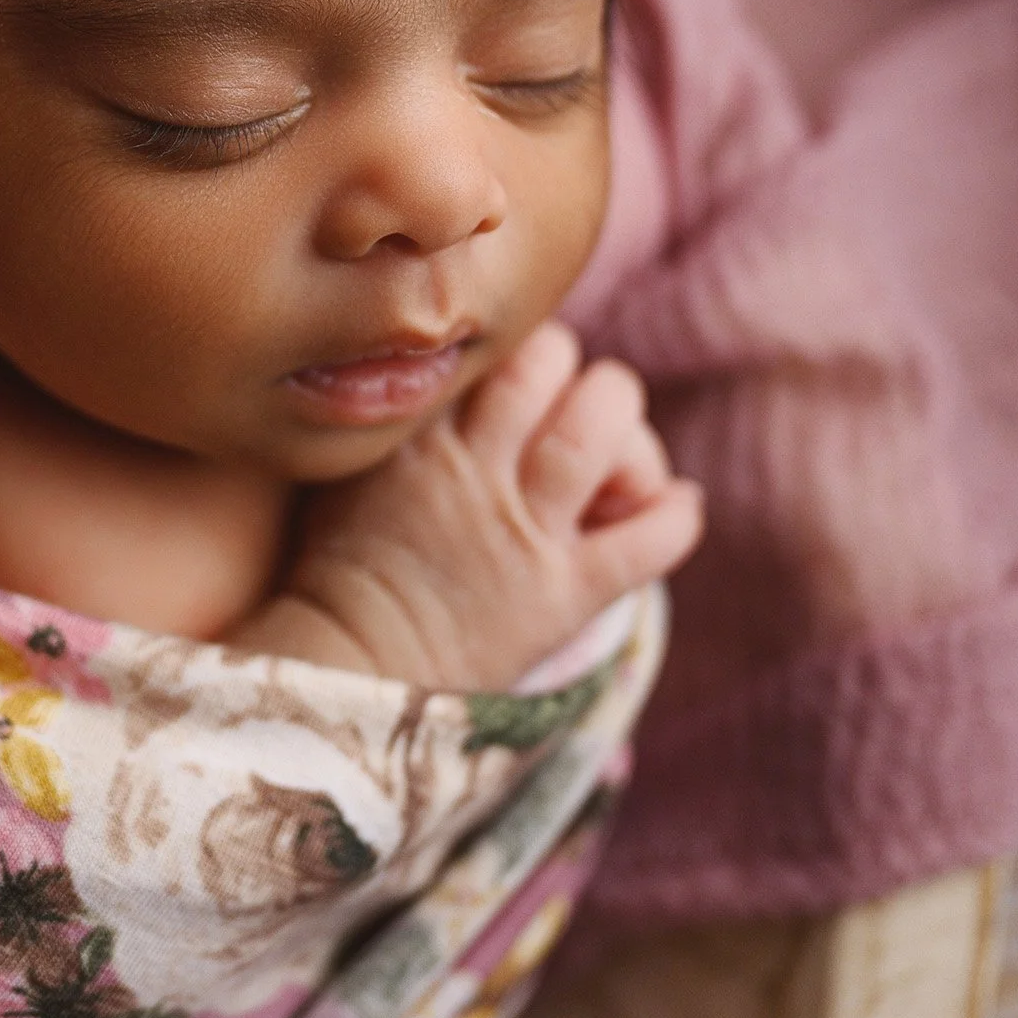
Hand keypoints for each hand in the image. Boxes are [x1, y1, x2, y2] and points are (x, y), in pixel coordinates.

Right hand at [258, 323, 702, 689]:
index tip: (530, 398)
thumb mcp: (347, 468)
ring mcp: (521, 528)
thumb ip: (394, 418)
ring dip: (629, 434)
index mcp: (419, 428)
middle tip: (581, 425)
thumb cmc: (338, 573)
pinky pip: (648, 540)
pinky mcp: (562, 593)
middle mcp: (473, 465)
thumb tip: (439, 381)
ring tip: (621, 468)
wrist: (346, 670)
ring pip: (601, 431)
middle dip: (579, 379)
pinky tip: (679, 506)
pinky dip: (677, 516)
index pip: (501, 348)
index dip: (530, 359)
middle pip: (554, 364)